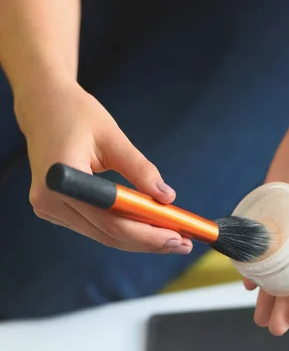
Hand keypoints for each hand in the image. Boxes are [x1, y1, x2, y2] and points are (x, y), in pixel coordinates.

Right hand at [15, 77, 191, 253]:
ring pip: (103, 235)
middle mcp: (49, 201)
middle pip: (108, 234)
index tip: (178, 236)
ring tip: (172, 238)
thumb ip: (140, 170)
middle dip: (149, 241)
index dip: (147, 233)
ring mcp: (49, 209)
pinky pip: (95, 227)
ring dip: (138, 239)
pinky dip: (123, 230)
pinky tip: (148, 229)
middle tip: (183, 243)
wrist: (43, 107)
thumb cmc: (77, 115)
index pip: (111, 220)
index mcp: (62, 179)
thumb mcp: (113, 137)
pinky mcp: (54, 211)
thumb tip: (167, 197)